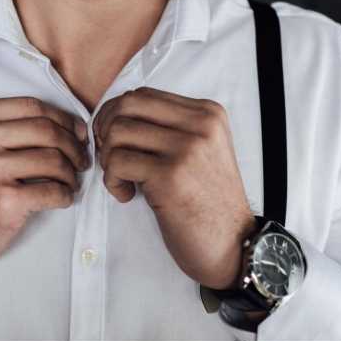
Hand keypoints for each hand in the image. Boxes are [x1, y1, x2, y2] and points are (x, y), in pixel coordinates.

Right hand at [0, 97, 89, 318]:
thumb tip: (63, 124)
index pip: (30, 106)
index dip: (62, 118)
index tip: (76, 132)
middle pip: (45, 129)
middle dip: (73, 144)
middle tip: (81, 159)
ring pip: (53, 158)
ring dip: (71, 172)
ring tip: (70, 181)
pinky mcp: (2, 201)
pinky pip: (53, 190)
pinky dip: (66, 195)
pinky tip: (62, 198)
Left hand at [93, 87, 255, 289]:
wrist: (234, 245)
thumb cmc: (209, 201)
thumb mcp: (202, 151)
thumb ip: (171, 127)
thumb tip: (117, 114)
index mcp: (208, 113)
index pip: (143, 95)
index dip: (117, 115)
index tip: (115, 141)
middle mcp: (200, 124)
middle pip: (126, 106)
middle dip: (106, 130)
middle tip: (111, 157)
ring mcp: (187, 148)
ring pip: (117, 132)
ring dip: (108, 159)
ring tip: (122, 179)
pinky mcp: (170, 175)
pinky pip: (118, 162)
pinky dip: (112, 180)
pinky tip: (127, 195)